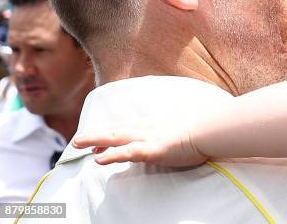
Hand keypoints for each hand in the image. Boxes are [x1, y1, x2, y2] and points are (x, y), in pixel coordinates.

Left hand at [72, 123, 207, 166]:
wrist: (208, 129)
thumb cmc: (201, 130)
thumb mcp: (183, 130)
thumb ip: (174, 135)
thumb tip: (175, 139)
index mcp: (154, 126)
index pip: (128, 131)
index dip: (111, 136)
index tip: (98, 142)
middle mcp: (147, 130)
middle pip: (116, 132)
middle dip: (96, 135)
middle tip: (78, 140)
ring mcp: (148, 139)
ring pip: (116, 138)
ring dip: (96, 140)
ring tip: (78, 144)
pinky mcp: (151, 150)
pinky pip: (127, 153)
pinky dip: (111, 155)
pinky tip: (99, 160)